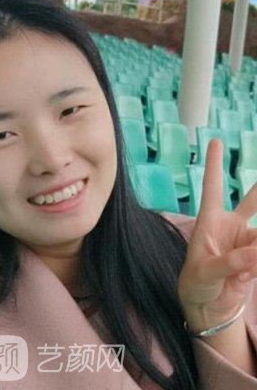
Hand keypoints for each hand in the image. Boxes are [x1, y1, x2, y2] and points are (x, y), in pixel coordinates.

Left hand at [178, 139, 256, 332]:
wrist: (207, 306)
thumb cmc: (195, 283)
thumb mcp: (206, 272)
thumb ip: (232, 262)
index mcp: (209, 222)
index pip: (212, 187)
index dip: (213, 164)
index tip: (214, 141)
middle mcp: (230, 226)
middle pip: (253, 200)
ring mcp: (246, 241)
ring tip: (246, 261)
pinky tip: (246, 273)